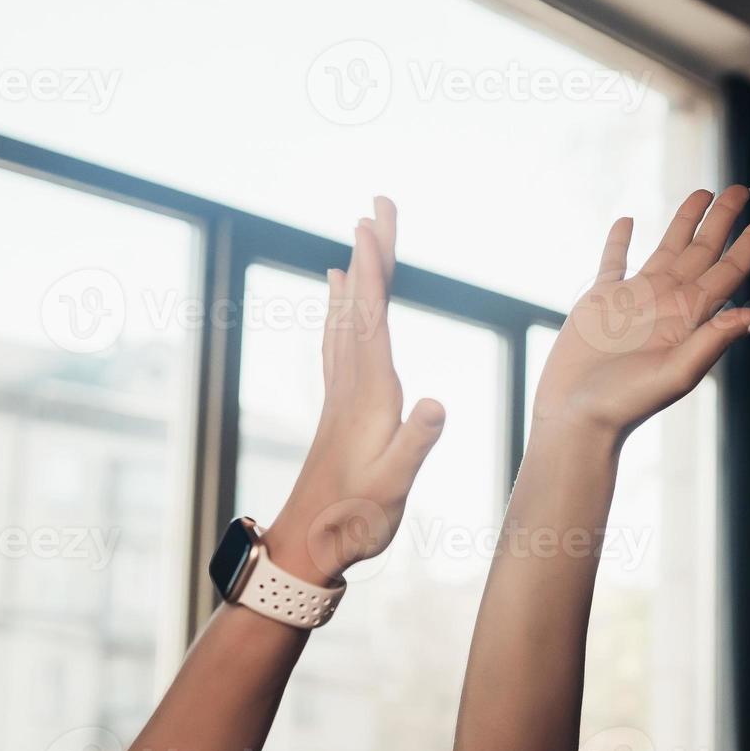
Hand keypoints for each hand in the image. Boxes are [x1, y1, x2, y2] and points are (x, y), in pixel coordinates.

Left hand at [265, 197, 445, 585]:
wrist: (311, 546)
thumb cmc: (354, 520)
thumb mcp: (393, 487)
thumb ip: (415, 445)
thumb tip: (438, 404)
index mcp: (369, 394)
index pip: (371, 319)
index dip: (373, 271)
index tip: (372, 224)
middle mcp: (352, 383)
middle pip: (361, 304)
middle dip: (372, 253)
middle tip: (379, 204)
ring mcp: (343, 392)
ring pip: (349, 317)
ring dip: (357, 273)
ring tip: (359, 236)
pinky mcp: (342, 404)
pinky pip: (341, 339)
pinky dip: (343, 306)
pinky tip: (338, 296)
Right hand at [532, 186, 749, 439]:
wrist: (578, 417)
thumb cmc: (628, 403)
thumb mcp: (679, 373)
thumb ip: (717, 338)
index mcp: (690, 317)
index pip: (729, 270)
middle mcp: (668, 303)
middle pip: (703, 250)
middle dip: (723, 219)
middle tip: (742, 187)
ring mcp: (634, 299)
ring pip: (666, 248)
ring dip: (684, 221)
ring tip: (702, 192)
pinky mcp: (600, 300)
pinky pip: (613, 262)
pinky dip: (619, 240)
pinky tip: (626, 221)